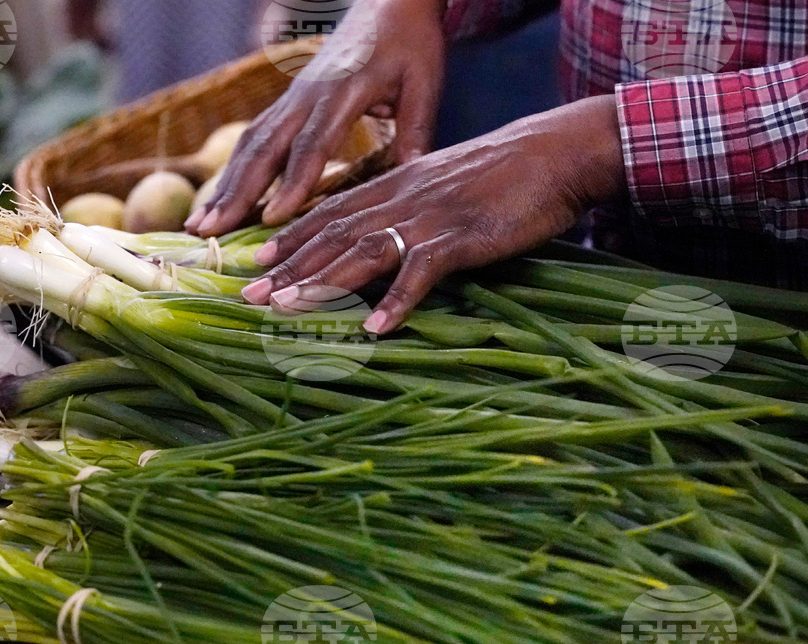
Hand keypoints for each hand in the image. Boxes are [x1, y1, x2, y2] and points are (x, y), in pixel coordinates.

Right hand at [186, 0, 447, 236]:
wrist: (388, 2)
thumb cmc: (409, 43)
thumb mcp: (424, 82)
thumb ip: (416, 129)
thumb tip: (413, 177)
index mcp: (342, 91)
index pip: (313, 143)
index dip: (292, 182)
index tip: (274, 218)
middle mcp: (306, 96)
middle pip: (264, 147)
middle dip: (236, 192)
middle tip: (209, 230)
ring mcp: (291, 98)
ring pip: (250, 144)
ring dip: (224, 185)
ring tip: (200, 225)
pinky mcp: (287, 103)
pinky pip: (254, 139)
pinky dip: (233, 172)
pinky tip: (220, 201)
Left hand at [240, 95, 626, 334]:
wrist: (557, 152)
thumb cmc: (504, 173)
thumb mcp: (445, 184)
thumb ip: (411, 206)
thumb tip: (387, 237)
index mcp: (396, 184)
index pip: (332, 212)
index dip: (292, 237)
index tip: (257, 260)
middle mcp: (402, 198)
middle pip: (334, 234)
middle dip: (289, 266)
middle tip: (250, 294)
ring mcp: (430, 217)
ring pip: (363, 250)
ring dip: (323, 281)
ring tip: (288, 308)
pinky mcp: (463, 236)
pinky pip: (423, 271)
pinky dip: (398, 299)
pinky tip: (376, 328)